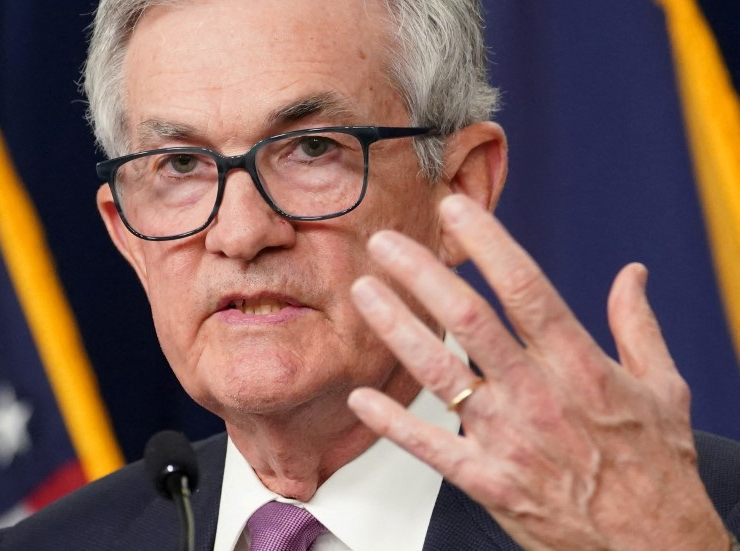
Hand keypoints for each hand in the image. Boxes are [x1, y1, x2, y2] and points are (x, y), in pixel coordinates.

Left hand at [348, 194, 728, 550]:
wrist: (655, 549)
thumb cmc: (656, 471)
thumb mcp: (665, 390)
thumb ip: (639, 326)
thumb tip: (631, 275)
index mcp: (581, 366)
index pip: (526, 289)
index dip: (487, 244)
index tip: (454, 212)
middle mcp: (538, 396)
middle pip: (469, 321)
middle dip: (422, 276)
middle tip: (385, 244)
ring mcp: (509, 439)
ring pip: (440, 374)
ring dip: (397, 330)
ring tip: (365, 294)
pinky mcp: (490, 481)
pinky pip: (431, 448)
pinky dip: (393, 423)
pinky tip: (363, 398)